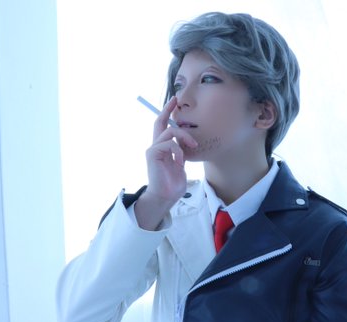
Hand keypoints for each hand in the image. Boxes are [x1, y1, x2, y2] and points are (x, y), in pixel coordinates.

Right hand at [134, 96, 197, 230]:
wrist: (165, 196)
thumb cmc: (173, 183)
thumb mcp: (180, 163)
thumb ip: (181, 151)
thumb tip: (188, 142)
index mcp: (163, 147)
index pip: (163, 126)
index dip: (167, 112)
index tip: (174, 101)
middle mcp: (156, 146)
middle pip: (159, 122)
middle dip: (167, 109)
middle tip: (176, 100)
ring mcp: (153, 149)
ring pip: (169, 132)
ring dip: (184, 137)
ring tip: (193, 146)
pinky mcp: (153, 154)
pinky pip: (169, 144)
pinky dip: (178, 151)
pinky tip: (180, 162)